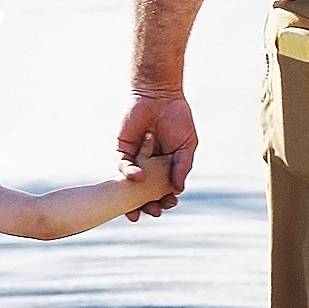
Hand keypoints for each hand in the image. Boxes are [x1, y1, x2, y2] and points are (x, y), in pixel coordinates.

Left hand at [116, 91, 197, 218]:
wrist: (160, 96)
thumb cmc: (177, 119)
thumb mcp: (186, 146)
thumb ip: (182, 166)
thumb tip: (178, 189)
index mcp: (164, 167)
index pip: (162, 189)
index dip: (164, 199)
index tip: (170, 204)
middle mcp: (148, 166)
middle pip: (144, 191)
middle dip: (148, 204)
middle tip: (154, 211)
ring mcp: (134, 158)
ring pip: (130, 184)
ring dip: (134, 196)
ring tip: (143, 206)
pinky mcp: (122, 149)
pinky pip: (122, 165)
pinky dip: (129, 173)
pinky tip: (138, 177)